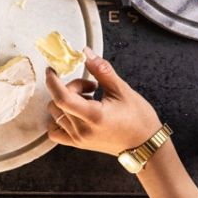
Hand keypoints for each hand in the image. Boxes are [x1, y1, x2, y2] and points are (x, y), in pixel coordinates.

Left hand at [46, 47, 161, 155]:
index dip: (53, 81)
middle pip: (58, 102)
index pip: (62, 98)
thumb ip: (102, 70)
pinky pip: (55, 131)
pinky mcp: (78, 143)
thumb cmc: (139, 119)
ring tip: (87, 99)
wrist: (145, 145)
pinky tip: (74, 112)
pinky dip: (58, 118)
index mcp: (94, 116)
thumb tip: (86, 53)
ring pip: (55, 114)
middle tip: (91, 86)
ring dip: (65, 101)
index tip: (52, 70)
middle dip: (70, 87)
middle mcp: (83, 130)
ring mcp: (79, 139)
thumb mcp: (122, 90)